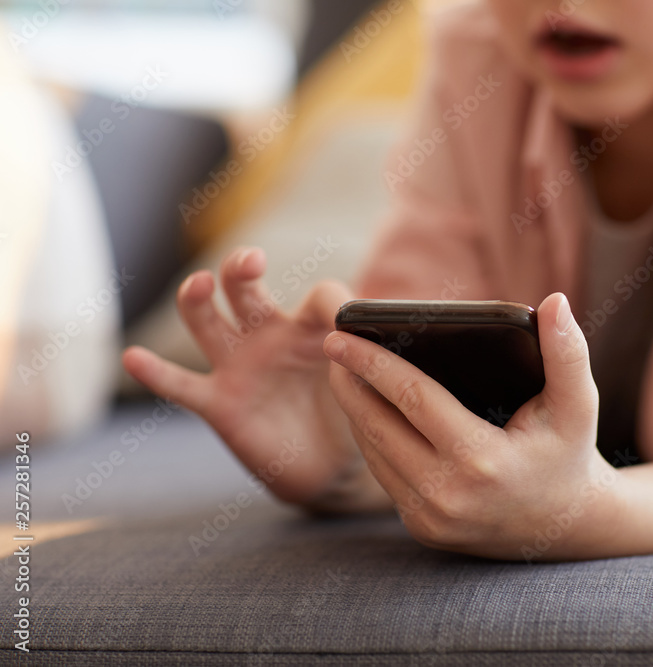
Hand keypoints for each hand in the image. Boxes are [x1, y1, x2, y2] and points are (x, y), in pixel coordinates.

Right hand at [123, 247, 390, 511]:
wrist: (334, 468)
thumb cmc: (352, 410)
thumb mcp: (370, 378)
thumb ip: (377, 354)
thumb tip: (395, 329)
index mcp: (310, 326)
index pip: (318, 296)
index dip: (331, 303)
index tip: (344, 320)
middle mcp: (269, 336)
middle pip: (244, 289)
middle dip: (241, 269)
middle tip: (251, 262)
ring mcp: (240, 367)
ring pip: (207, 322)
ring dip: (199, 299)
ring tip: (202, 286)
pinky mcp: (219, 403)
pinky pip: (181, 386)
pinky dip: (155, 373)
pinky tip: (134, 357)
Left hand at [323, 292, 622, 559]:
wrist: (568, 526)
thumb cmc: (569, 452)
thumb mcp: (578, 403)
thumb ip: (568, 351)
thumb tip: (556, 302)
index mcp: (482, 462)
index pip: (413, 399)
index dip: (373, 362)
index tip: (341, 335)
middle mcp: (449, 496)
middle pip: (379, 426)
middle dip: (350, 383)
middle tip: (334, 346)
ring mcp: (431, 519)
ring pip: (375, 453)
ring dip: (356, 411)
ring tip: (345, 373)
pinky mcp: (423, 529)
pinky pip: (385, 476)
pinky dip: (372, 440)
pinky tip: (368, 411)